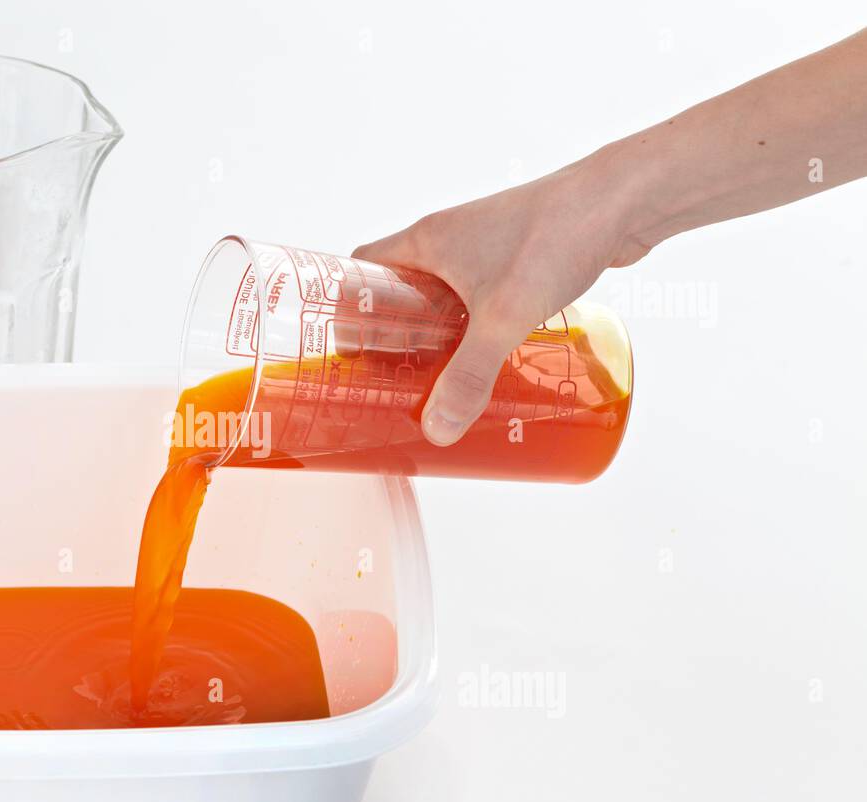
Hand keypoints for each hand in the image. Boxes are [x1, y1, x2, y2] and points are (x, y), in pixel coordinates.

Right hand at [354, 154, 649, 445]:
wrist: (624, 198)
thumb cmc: (554, 238)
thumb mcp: (502, 317)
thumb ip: (469, 376)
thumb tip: (437, 431)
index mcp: (425, 241)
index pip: (360, 269)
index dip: (348, 308)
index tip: (351, 352)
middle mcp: (448, 239)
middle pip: (400, 290)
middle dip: (395, 336)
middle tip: (393, 380)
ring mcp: (486, 247)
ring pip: (444, 296)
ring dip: (438, 334)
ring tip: (438, 380)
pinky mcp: (521, 258)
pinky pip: (482, 298)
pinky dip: (478, 327)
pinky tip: (492, 358)